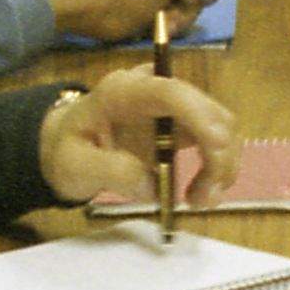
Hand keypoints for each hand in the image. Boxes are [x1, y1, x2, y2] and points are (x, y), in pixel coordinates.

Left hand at [40, 65, 238, 206]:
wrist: (67, 144)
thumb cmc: (68, 151)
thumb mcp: (73, 165)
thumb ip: (110, 171)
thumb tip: (152, 186)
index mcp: (124, 91)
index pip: (171, 92)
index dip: (199, 114)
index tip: (218, 145)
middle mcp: (156, 89)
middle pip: (207, 109)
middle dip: (218, 154)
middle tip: (203, 199)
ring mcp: (174, 104)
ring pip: (221, 125)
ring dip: (222, 165)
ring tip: (200, 200)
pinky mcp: (185, 123)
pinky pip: (216, 139)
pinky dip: (217, 167)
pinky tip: (199, 191)